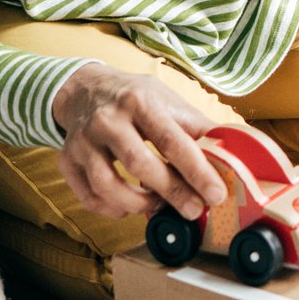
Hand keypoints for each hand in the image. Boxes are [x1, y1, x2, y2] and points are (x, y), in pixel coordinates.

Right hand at [50, 62, 227, 221]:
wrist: (85, 89)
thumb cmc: (136, 98)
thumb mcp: (168, 100)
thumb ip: (196, 126)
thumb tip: (232, 152)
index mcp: (140, 101)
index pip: (171, 140)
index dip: (196, 171)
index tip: (216, 194)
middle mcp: (108, 120)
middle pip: (140, 165)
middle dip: (172, 193)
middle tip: (194, 210)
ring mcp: (83, 141)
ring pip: (108, 185)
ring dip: (138, 204)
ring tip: (158, 206)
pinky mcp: (66, 160)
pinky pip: (88, 196)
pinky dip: (111, 209)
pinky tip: (128, 207)